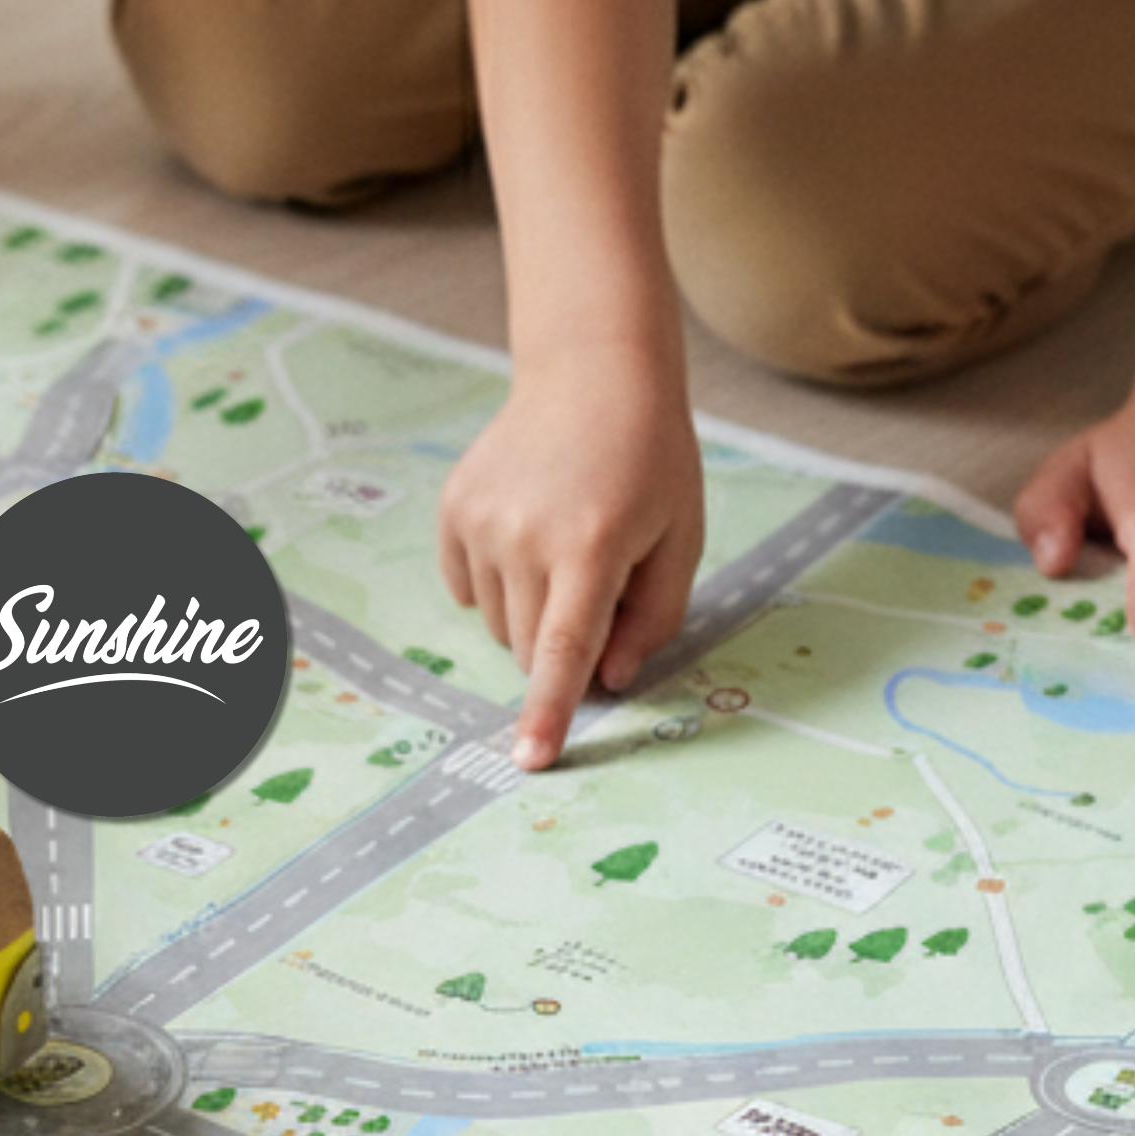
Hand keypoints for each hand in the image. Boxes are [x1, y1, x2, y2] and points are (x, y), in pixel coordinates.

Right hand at [438, 351, 707, 770]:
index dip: (549, 711)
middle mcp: (525, 535)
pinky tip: (528, 532)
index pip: (563, 650)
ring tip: (565, 545)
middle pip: (528, 647)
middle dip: (562, 644)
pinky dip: (498, 582)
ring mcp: (480, 520)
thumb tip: (608, 679)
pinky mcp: (453, 509)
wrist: (593, 375)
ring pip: (497, 622)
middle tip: (599, 587)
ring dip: (531, 611)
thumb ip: (652, 618)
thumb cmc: (651, 461)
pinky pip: (467, 587)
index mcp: (591, 546)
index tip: (529, 760)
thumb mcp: (681, 539)